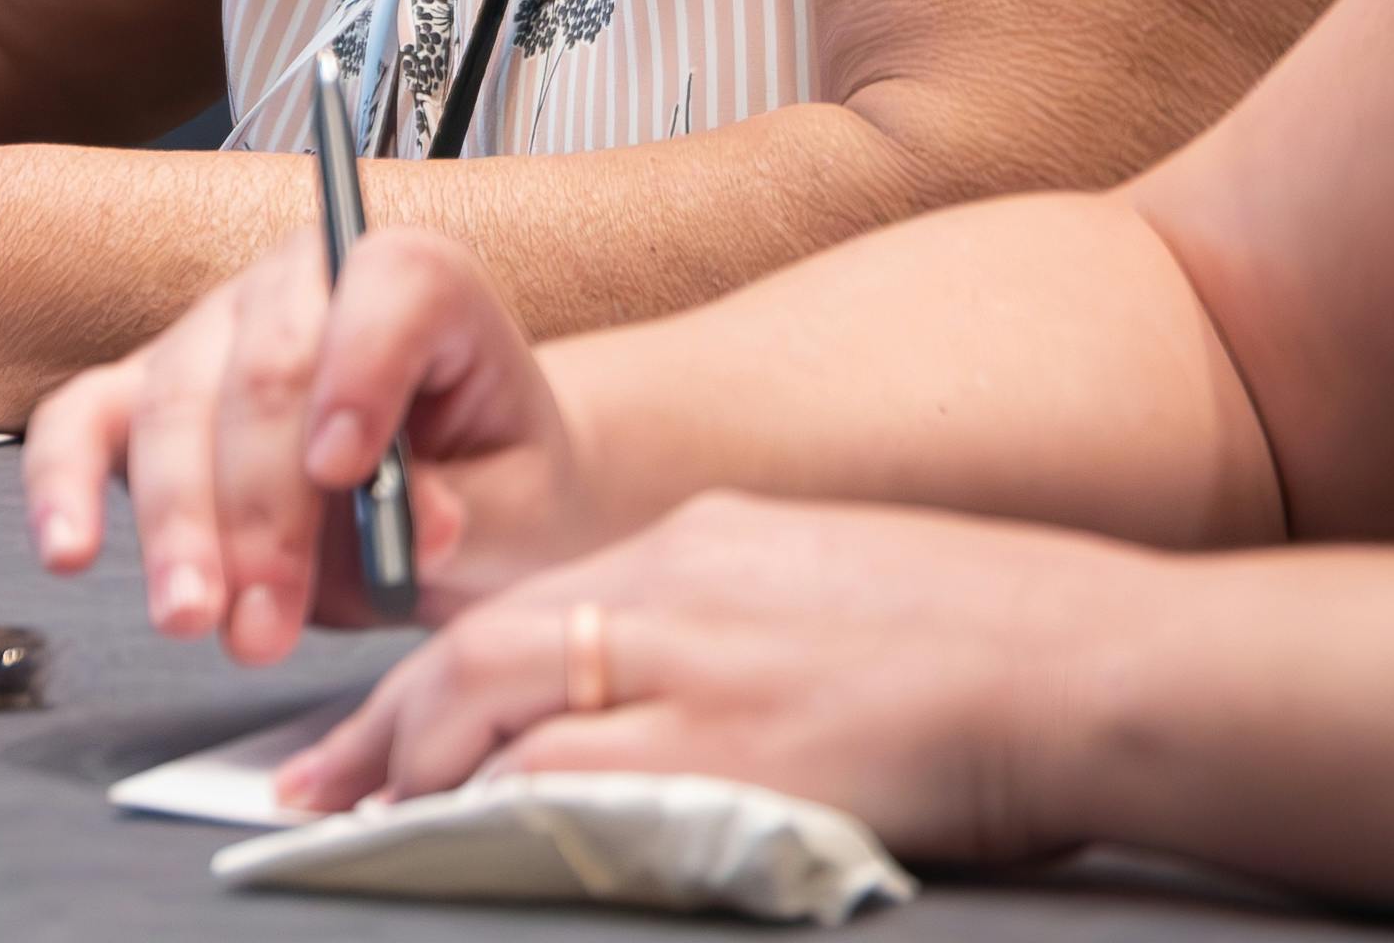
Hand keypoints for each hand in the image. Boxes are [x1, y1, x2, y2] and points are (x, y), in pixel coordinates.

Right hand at [21, 224, 598, 665]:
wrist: (472, 505)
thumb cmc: (498, 488)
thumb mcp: (521, 512)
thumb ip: (468, 514)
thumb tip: (412, 523)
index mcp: (417, 281)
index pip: (389, 285)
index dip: (363, 369)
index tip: (348, 471)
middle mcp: (304, 285)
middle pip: (266, 367)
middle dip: (261, 506)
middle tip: (267, 622)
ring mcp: (213, 332)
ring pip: (174, 402)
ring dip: (178, 523)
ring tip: (194, 619)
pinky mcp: (146, 395)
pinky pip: (82, 420)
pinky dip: (65, 481)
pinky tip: (68, 548)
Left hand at [275, 489, 1148, 867]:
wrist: (1081, 662)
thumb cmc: (983, 634)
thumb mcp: (816, 583)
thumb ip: (720, 622)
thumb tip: (644, 689)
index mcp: (699, 545)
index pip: (525, 607)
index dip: (431, 674)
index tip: (372, 730)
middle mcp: (677, 593)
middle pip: (481, 653)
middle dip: (382, 729)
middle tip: (312, 790)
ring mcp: (701, 677)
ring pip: (505, 718)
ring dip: (416, 778)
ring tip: (357, 831)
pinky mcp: (734, 762)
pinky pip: (577, 790)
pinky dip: (498, 817)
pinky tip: (454, 847)